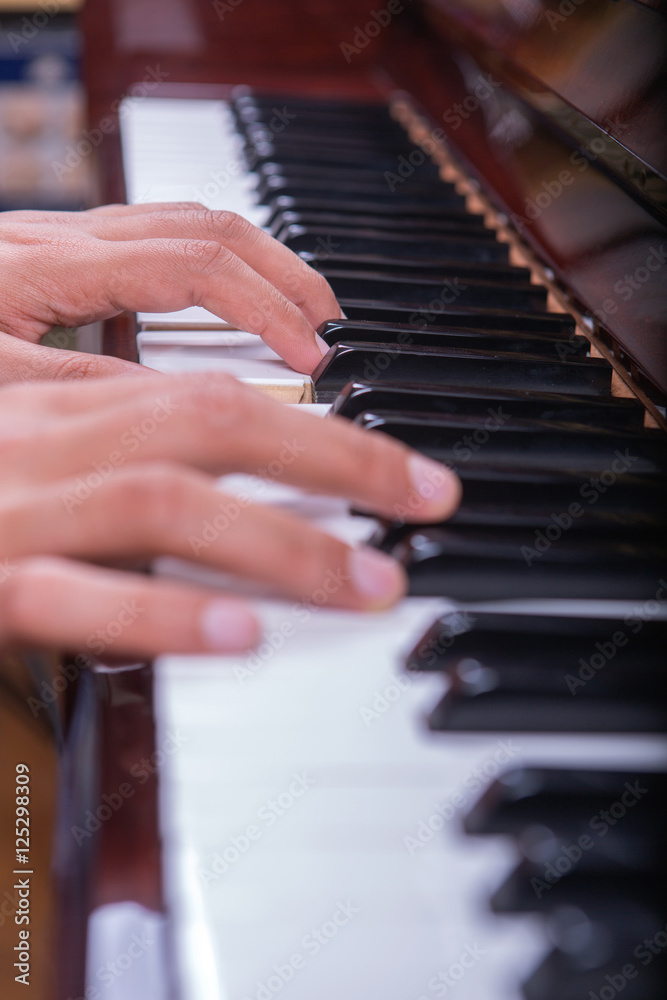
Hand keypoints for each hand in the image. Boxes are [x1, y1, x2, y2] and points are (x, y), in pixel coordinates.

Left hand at [0, 202, 340, 378]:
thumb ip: (87, 391)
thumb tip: (185, 403)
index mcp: (50, 264)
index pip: (194, 265)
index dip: (264, 308)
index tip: (310, 358)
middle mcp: (64, 239)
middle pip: (207, 223)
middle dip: (283, 271)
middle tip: (329, 323)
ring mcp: (62, 242)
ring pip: (188, 221)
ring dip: (257, 261)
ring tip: (300, 308)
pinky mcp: (58, 259)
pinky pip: (157, 242)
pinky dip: (213, 269)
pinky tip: (224, 309)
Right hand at [0, 373, 460, 658]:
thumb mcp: (32, 431)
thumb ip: (111, 431)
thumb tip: (220, 446)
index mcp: (59, 400)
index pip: (218, 392)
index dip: (323, 421)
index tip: (402, 466)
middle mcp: (44, 437)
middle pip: (212, 423)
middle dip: (339, 460)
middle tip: (428, 501)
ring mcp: (10, 506)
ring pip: (160, 499)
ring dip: (280, 539)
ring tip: (370, 581)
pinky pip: (67, 595)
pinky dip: (157, 607)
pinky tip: (237, 632)